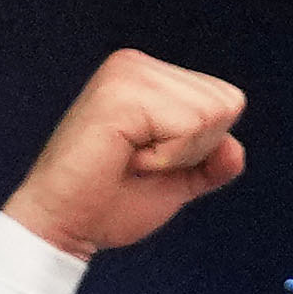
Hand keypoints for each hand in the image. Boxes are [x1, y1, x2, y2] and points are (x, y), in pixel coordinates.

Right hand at [0, 51, 246, 258]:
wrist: (58, 228)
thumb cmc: (105, 205)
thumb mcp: (174, 181)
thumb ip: (209, 164)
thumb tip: (233, 149)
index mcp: (149, 76)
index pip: (225, 101)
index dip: (199, 148)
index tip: (147, 161)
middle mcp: (137, 64)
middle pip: (225, 104)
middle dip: (193, 150)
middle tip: (137, 164)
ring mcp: (127, 74)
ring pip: (210, 115)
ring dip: (176, 156)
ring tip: (128, 161)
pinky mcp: (121, 95)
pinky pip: (188, 127)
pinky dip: (166, 159)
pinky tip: (126, 161)